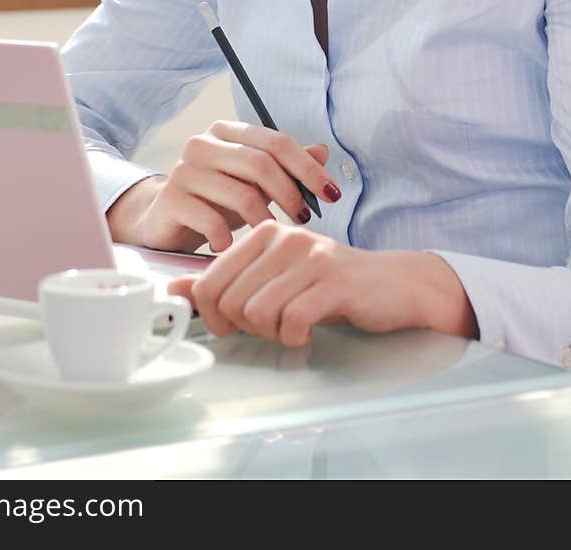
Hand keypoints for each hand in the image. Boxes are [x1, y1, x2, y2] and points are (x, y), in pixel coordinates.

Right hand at [106, 120, 341, 253]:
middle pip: (259, 163)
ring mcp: (184, 170)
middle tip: (303, 218)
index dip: (308, 167)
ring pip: (239, 193)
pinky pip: (210, 220)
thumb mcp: (255, 183)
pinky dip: (228, 238)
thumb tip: (323, 151)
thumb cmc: (217, 200)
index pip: (276, 141)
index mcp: (227, 132)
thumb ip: (287, 167)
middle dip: (290, 193)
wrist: (168, 221)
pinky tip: (232, 248)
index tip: (331, 193)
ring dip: (264, 220)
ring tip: (272, 236)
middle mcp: (203, 143)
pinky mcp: (171, 200)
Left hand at [166, 221, 478, 345]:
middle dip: (244, 328)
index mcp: (263, 233)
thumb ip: (227, 283)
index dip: (215, 316)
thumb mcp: (275, 279)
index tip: (237, 326)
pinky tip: (309, 331)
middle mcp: (283, 237)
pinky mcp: (332, 281)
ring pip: (257, 313)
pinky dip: (295, 337)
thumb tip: (175, 291)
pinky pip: (292, 321)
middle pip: (229, 301)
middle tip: (272, 328)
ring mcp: (309, 257)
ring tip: (293, 326)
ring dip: (272, 334)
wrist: (396, 285)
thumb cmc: (331, 285)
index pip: (209, 282)